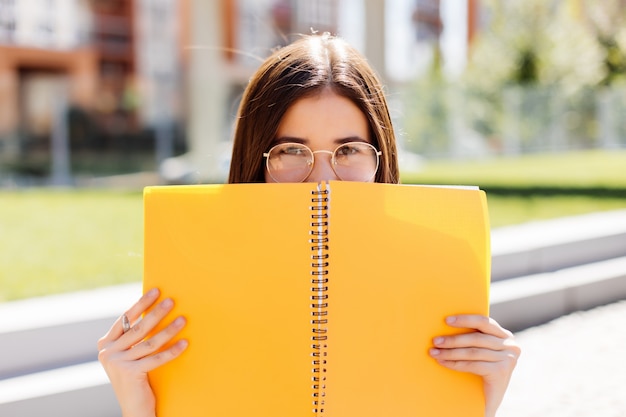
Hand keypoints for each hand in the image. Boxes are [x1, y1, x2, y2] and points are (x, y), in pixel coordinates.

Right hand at [97, 288, 187, 416]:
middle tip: (172, 301)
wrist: (134, 407)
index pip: (125, 318)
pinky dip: (172, 350)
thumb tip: (154, 310)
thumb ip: (134, 336)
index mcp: (105, 344)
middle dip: (156, 313)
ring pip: (149, 342)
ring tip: (183, 319)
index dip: (141, 303)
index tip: (156, 290)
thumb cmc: (136, 377)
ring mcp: (117, 364)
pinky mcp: (130, 374)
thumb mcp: (130, 354)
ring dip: (169, 330)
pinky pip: (156, 358)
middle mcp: (107, 353)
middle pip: (138, 328)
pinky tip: (185, 343)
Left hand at [429, 315, 519, 416]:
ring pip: (472, 352)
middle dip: (453, 339)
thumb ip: (472, 337)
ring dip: (450, 352)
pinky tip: (443, 363)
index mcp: (505, 335)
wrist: (488, 399)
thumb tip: (446, 323)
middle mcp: (511, 345)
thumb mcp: (479, 350)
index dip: (465, 319)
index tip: (446, 320)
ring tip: (434, 353)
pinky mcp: (502, 372)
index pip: (483, 322)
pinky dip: (455, 364)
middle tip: (435, 341)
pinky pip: (473, 365)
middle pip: (476, 338)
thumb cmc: (480, 371)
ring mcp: (509, 359)